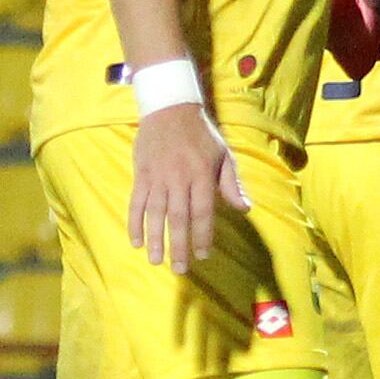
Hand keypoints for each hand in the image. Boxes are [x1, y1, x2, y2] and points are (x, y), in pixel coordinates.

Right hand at [129, 103, 246, 273]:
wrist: (170, 109)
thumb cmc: (202, 135)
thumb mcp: (223, 155)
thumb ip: (232, 183)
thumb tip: (245, 208)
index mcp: (201, 175)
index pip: (203, 212)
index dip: (202, 235)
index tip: (202, 255)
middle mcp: (179, 179)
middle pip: (179, 218)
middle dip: (179, 245)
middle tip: (179, 269)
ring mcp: (157, 177)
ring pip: (155, 214)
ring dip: (155, 239)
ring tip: (156, 261)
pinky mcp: (141, 174)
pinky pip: (136, 203)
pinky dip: (134, 223)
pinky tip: (135, 241)